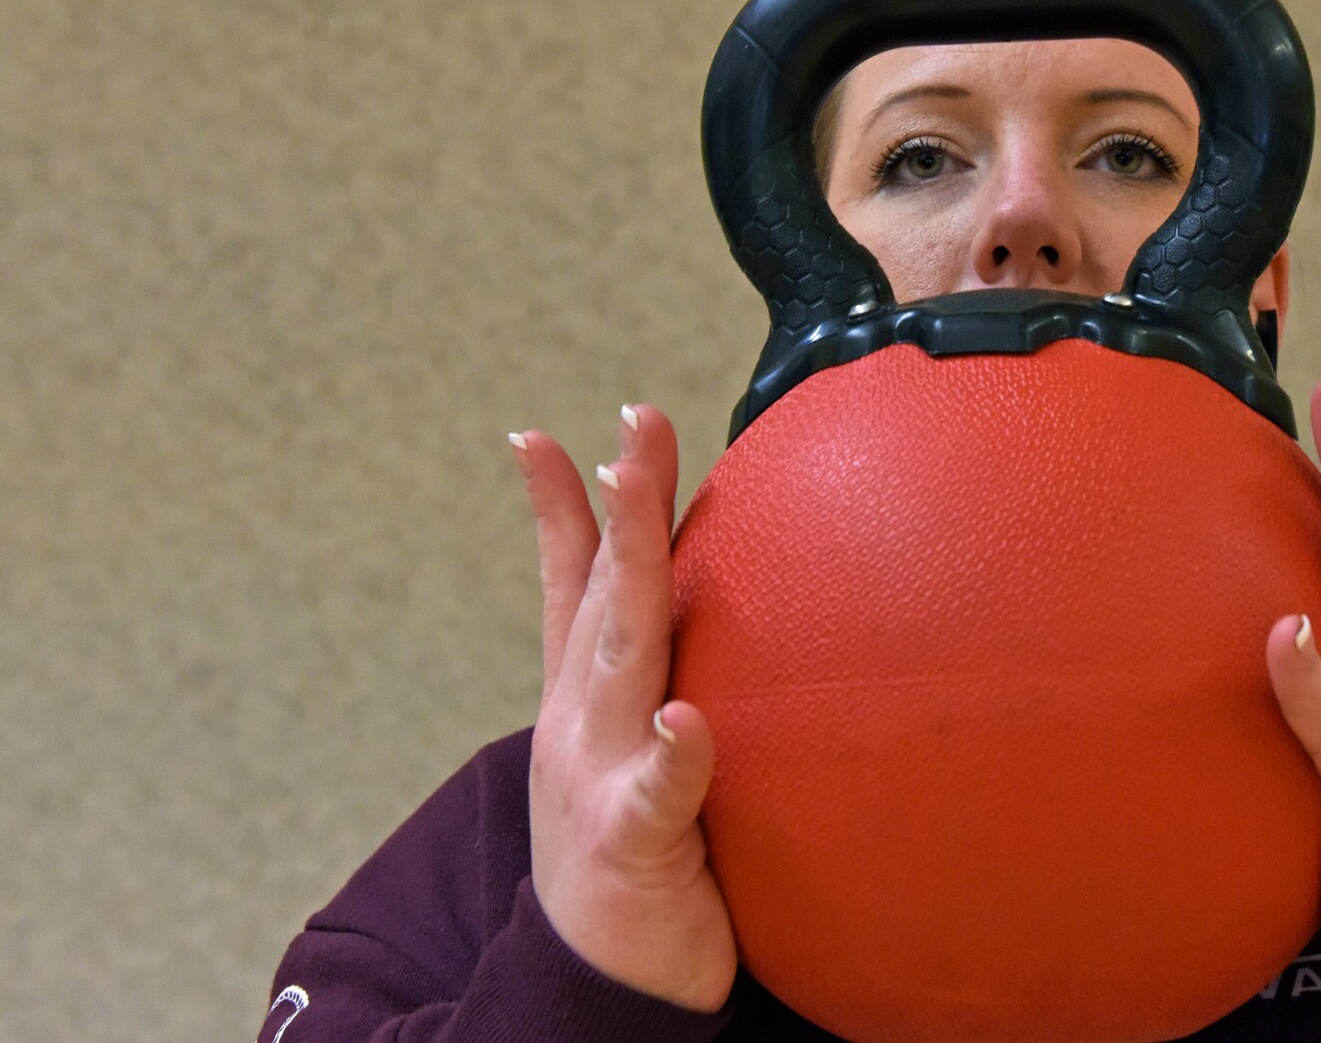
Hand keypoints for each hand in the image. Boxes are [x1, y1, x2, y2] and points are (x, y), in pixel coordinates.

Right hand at [511, 404, 736, 1011]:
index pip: (574, 584)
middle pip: (605, 595)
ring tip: (639, 505)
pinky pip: (658, 795)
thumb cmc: (629, 847)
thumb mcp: (624, 745)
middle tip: (636, 426)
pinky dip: (670, 755)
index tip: (551, 432)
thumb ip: (646, 677)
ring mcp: (600, 774)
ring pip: (620, 660)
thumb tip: (687, 607)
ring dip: (631, 578)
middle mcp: (582, 720)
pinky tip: (685, 720)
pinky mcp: (634, 841)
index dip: (565, 506)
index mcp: (584, 697)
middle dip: (619, 506)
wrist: (595, 977)